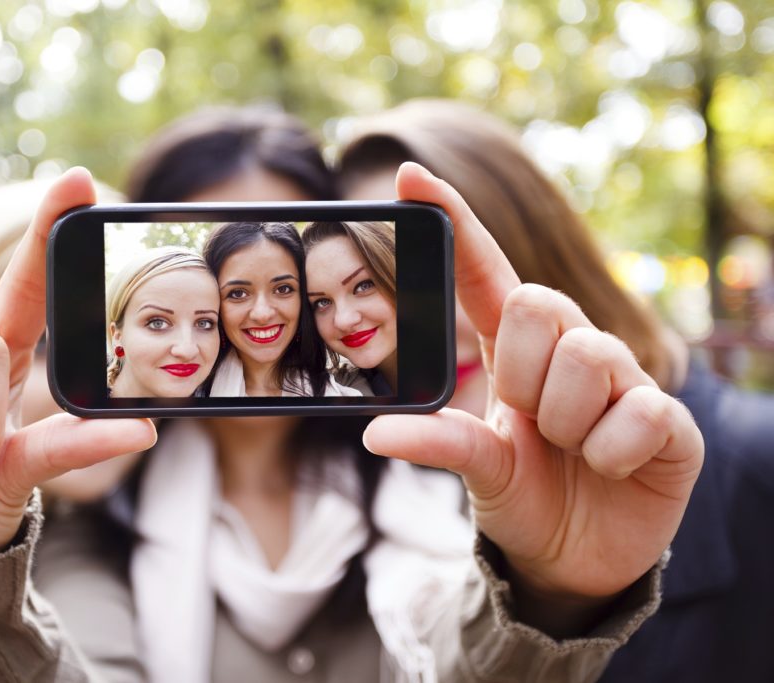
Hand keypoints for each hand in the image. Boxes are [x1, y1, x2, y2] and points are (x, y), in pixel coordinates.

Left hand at [364, 163, 701, 616]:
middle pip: (539, 301)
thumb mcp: (477, 466)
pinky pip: (637, 413)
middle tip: (530, 419)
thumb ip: (438, 441)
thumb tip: (375, 432)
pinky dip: (611, 453)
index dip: (452, 221)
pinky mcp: (668, 421)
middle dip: (522, 371)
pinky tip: (611, 467)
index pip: (485, 269)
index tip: (408, 174)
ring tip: (571, 449)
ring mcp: (623, 380)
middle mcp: (570, 349)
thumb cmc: (523, 495)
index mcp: (515, 350)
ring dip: (565, 420)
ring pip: (588, 356)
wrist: (575, 560)